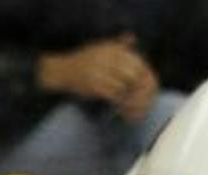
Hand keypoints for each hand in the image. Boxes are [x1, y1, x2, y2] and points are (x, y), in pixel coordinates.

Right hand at [38, 38, 158, 118]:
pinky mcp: (94, 86)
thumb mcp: (101, 47)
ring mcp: (101, 72)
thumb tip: (133, 39)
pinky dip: (118, 100)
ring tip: (129, 101)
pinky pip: (113, 94)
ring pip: (124, 85)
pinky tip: (118, 103)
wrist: (63, 70)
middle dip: (137, 86)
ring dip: (128, 95)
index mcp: (112, 48)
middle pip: (133, 73)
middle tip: (139, 95)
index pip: (136, 61)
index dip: (143, 73)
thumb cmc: (83, 60)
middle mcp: (108, 58)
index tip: (144, 83)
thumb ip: (118, 44)